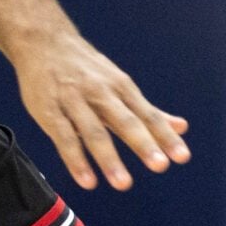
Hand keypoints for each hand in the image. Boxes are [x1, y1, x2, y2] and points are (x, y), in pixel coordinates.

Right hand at [14, 27, 190, 191]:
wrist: (43, 41)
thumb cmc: (87, 70)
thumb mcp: (120, 84)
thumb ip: (148, 111)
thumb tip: (182, 128)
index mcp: (122, 88)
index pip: (148, 116)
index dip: (165, 136)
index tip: (182, 156)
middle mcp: (101, 93)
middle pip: (125, 121)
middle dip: (143, 144)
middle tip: (161, 166)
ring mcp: (74, 101)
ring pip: (94, 132)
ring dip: (109, 159)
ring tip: (123, 184)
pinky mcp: (49, 111)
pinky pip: (64, 138)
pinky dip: (76, 160)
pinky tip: (88, 181)